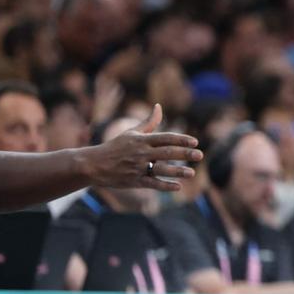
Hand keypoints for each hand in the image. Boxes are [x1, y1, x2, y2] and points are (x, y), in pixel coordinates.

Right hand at [81, 104, 202, 191]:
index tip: (195, 142)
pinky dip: (165, 186)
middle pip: (166, 153)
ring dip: (177, 172)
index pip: (165, 138)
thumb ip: (149, 122)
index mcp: (141, 140)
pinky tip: (178, 187)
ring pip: (160, 169)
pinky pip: (151, 183)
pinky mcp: (134, 181)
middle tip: (200, 156)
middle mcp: (141, 153)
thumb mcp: (131, 133)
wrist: (93, 164)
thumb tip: (159, 106)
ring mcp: (137, 168)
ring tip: (192, 173)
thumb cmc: (114, 147)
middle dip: (184, 154)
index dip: (181, 140)